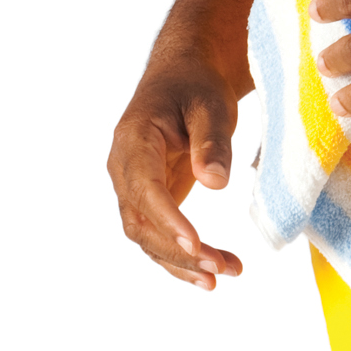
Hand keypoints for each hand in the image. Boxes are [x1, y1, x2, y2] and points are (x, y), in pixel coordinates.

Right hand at [108, 50, 242, 288]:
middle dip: (178, 251)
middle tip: (220, 269)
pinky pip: (157, 235)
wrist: (183, 77)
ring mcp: (133, 186)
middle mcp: (124, 168)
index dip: (168, 220)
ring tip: (225, 273)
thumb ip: (212, 142)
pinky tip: (211, 271)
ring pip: (146, 236)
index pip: (145, 188)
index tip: (197, 244)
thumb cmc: (195, 87)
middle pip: (141, 222)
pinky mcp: (149, 199)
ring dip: (182, 261)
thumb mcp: (211, 106)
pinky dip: (181, 257)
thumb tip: (215, 182)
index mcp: (134, 140)